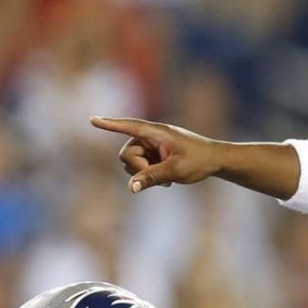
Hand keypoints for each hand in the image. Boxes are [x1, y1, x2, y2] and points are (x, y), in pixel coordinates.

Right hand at [91, 116, 222, 192]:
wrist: (216, 160)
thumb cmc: (199, 161)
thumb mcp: (176, 170)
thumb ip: (152, 177)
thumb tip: (131, 188)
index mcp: (156, 132)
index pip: (129, 126)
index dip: (110, 125)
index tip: (92, 120)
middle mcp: (150, 136)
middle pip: (126, 154)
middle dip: (139, 169)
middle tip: (162, 177)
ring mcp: (151, 146)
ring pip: (131, 163)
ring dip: (145, 174)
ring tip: (168, 177)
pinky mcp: (153, 155)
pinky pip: (140, 168)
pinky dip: (150, 175)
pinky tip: (168, 178)